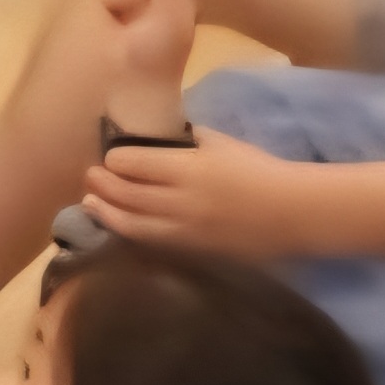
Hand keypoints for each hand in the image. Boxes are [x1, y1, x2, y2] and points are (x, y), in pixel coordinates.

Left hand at [75, 127, 321, 257]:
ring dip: (107, 213)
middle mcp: (180, 200)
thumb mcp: (220, 142)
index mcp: (187, 168)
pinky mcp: (194, 250)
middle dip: (102, 186)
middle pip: (126, 194)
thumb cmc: (259, 170)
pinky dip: (131, 232)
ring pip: (133, 225)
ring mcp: (186, 230)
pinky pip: (154, 242)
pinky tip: (121, 226)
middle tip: (90, 178)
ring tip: (90, 204)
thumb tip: (160, 133)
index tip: (108, 157)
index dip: (114, 160)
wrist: (294, 213)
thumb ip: (187, 137)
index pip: (133, 163)